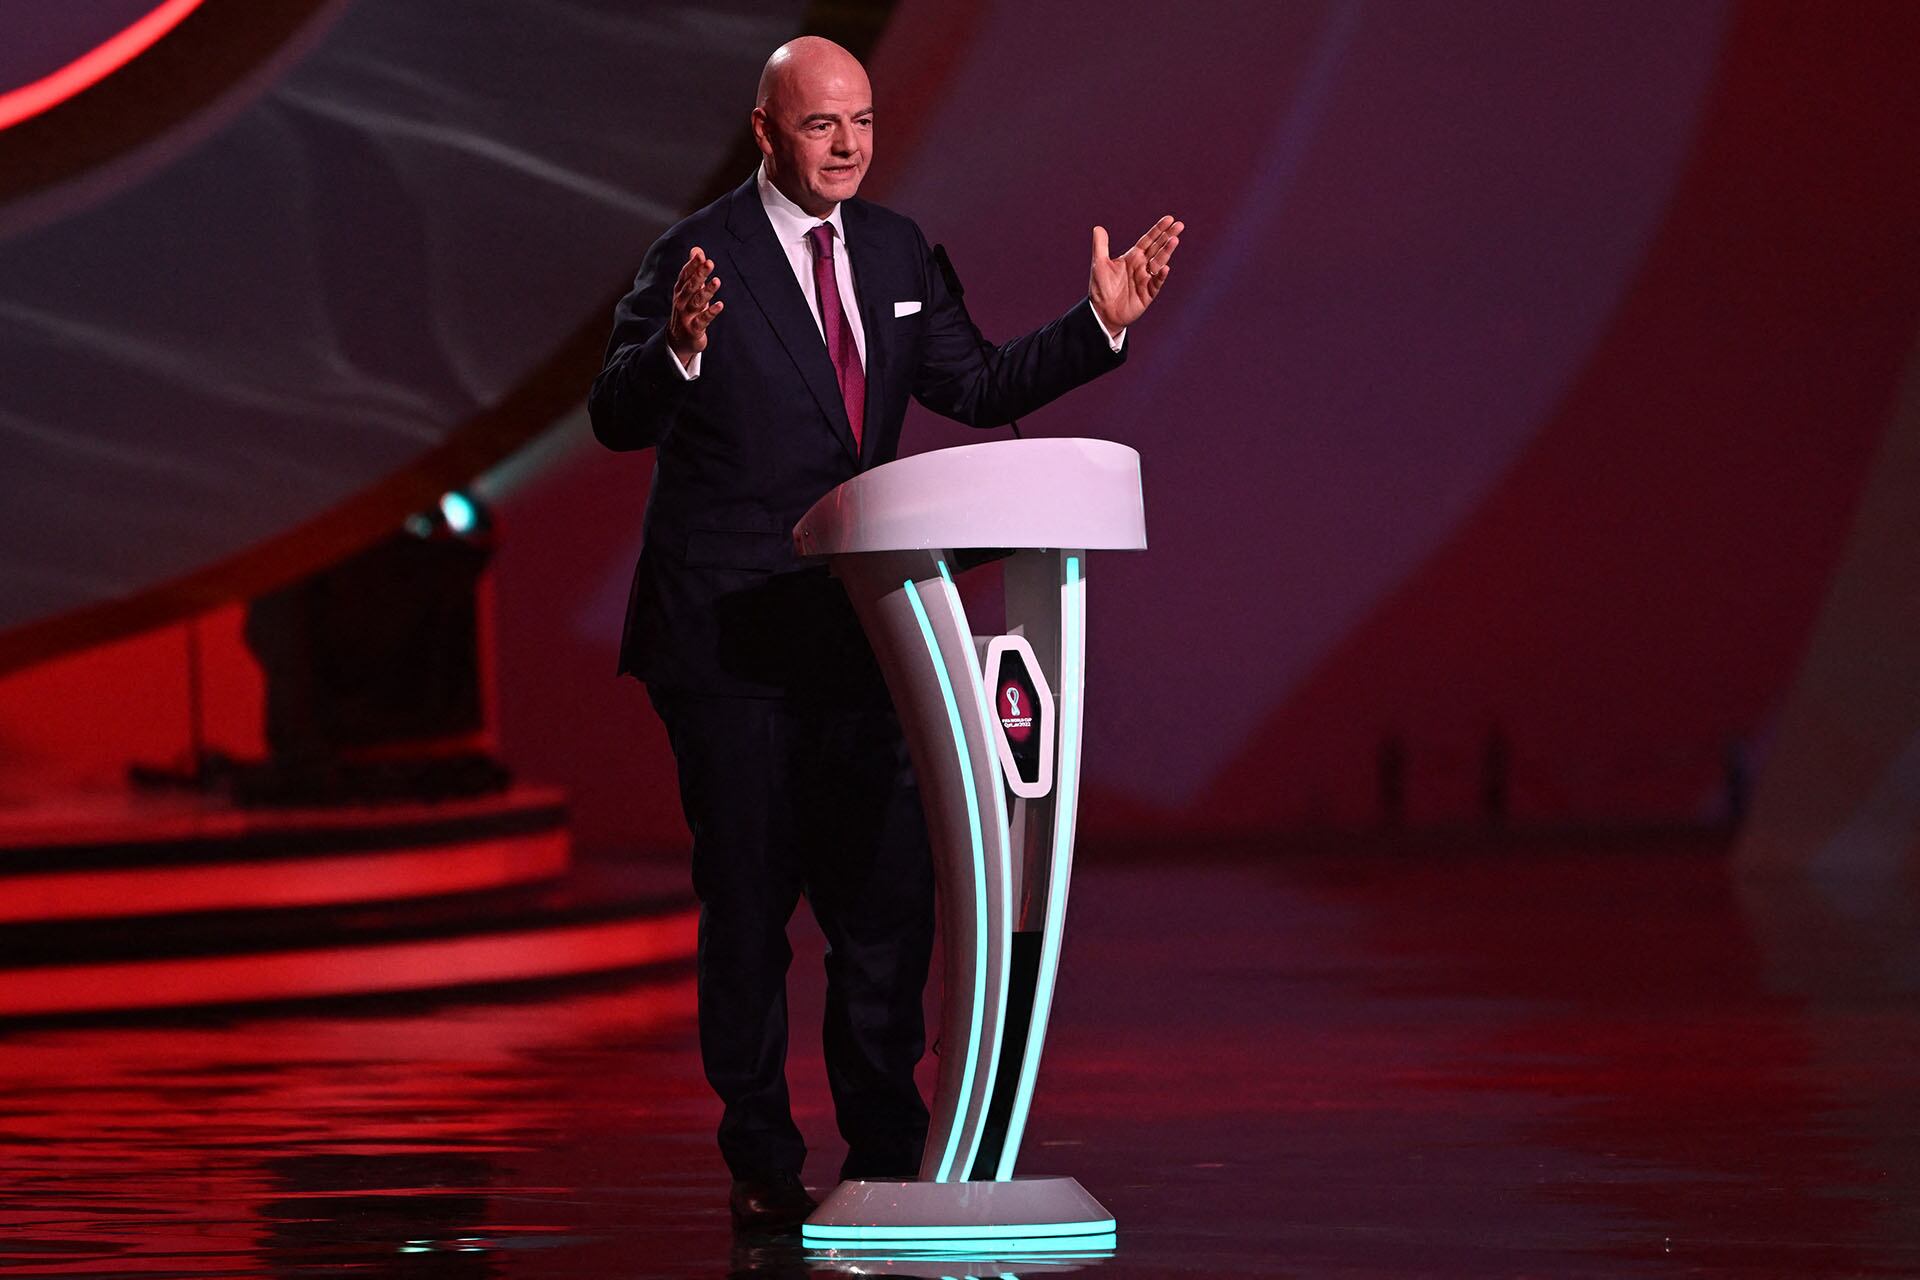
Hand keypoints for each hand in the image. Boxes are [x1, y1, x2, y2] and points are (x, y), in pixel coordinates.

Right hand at [668, 246, 722, 366]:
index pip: (685, 275)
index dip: (692, 265)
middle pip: (691, 286)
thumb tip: (696, 249)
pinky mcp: (694, 328)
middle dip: (699, 274)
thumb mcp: (688, 290)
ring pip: (697, 301)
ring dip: (707, 291)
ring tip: (717, 281)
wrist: (678, 341)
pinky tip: (720, 305)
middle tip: (709, 263)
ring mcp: (686, 315)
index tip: (700, 254)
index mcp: (680, 291)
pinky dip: (711, 312)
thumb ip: (694, 270)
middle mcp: (681, 302)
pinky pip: (703, 319)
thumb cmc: (686, 311)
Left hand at [1089, 215, 1181, 334]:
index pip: (1148, 240)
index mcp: (1132, 257)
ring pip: (1159, 262)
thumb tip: (1098, 228)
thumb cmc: (1100, 288)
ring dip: (1167, 252)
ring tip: (1174, 240)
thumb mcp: (1099, 264)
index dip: (1158, 230)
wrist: (1102, 312)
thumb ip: (1100, 246)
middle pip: (1158, 248)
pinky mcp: (1148, 294)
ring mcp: (1146, 279)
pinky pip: (1156, 283)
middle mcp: (1142, 266)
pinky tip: (1165, 268)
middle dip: (1168, 237)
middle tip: (1179, 225)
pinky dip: (1160, 276)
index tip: (1169, 219)